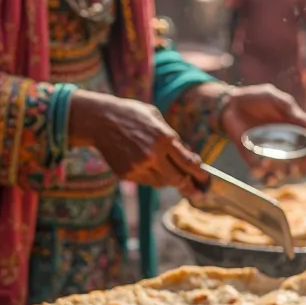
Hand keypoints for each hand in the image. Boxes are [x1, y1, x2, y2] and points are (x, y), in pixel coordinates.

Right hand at [68, 90, 207, 194]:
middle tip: (196, 189)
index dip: (200, 174)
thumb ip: (173, 137)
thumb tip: (188, 156)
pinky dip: (152, 177)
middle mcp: (153, 155)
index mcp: (164, 138)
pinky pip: (146, 181)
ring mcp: (138, 166)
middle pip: (178, 179)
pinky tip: (150, 167)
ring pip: (162, 183)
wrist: (100, 120)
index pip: (188, 162)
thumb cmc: (131, 115)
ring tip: (169, 172)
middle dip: (189, 185)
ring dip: (169, 180)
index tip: (205, 179)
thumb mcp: (156, 118)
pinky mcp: (127, 174)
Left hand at [220, 85, 305, 183]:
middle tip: (299, 165)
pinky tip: (261, 167)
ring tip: (275, 162)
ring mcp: (269, 154)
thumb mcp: (279, 101)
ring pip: (282, 173)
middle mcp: (285, 146)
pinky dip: (263, 174)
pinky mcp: (253, 158)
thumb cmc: (258, 99)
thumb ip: (295, 115)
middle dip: (303, 168)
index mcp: (296, 132)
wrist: (231, 103)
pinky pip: (261, 173)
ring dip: (282, 172)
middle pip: (301, 166)